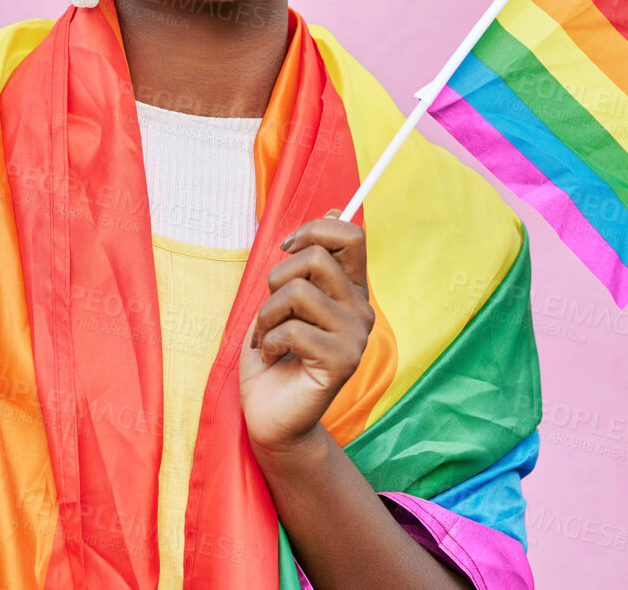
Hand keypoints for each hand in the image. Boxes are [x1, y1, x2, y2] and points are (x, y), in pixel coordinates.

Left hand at [238, 210, 373, 457]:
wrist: (271, 418)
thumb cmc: (273, 356)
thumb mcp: (284, 300)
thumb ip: (307, 262)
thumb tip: (334, 209)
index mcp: (350, 290)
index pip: (352, 235)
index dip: (314, 230)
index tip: (286, 249)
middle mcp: (361, 310)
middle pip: (316, 257)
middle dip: (276, 279)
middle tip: (271, 312)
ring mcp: (356, 337)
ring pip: (297, 292)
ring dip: (266, 315)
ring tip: (266, 338)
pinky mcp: (342, 363)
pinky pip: (293, 330)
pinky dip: (267, 342)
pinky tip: (272, 359)